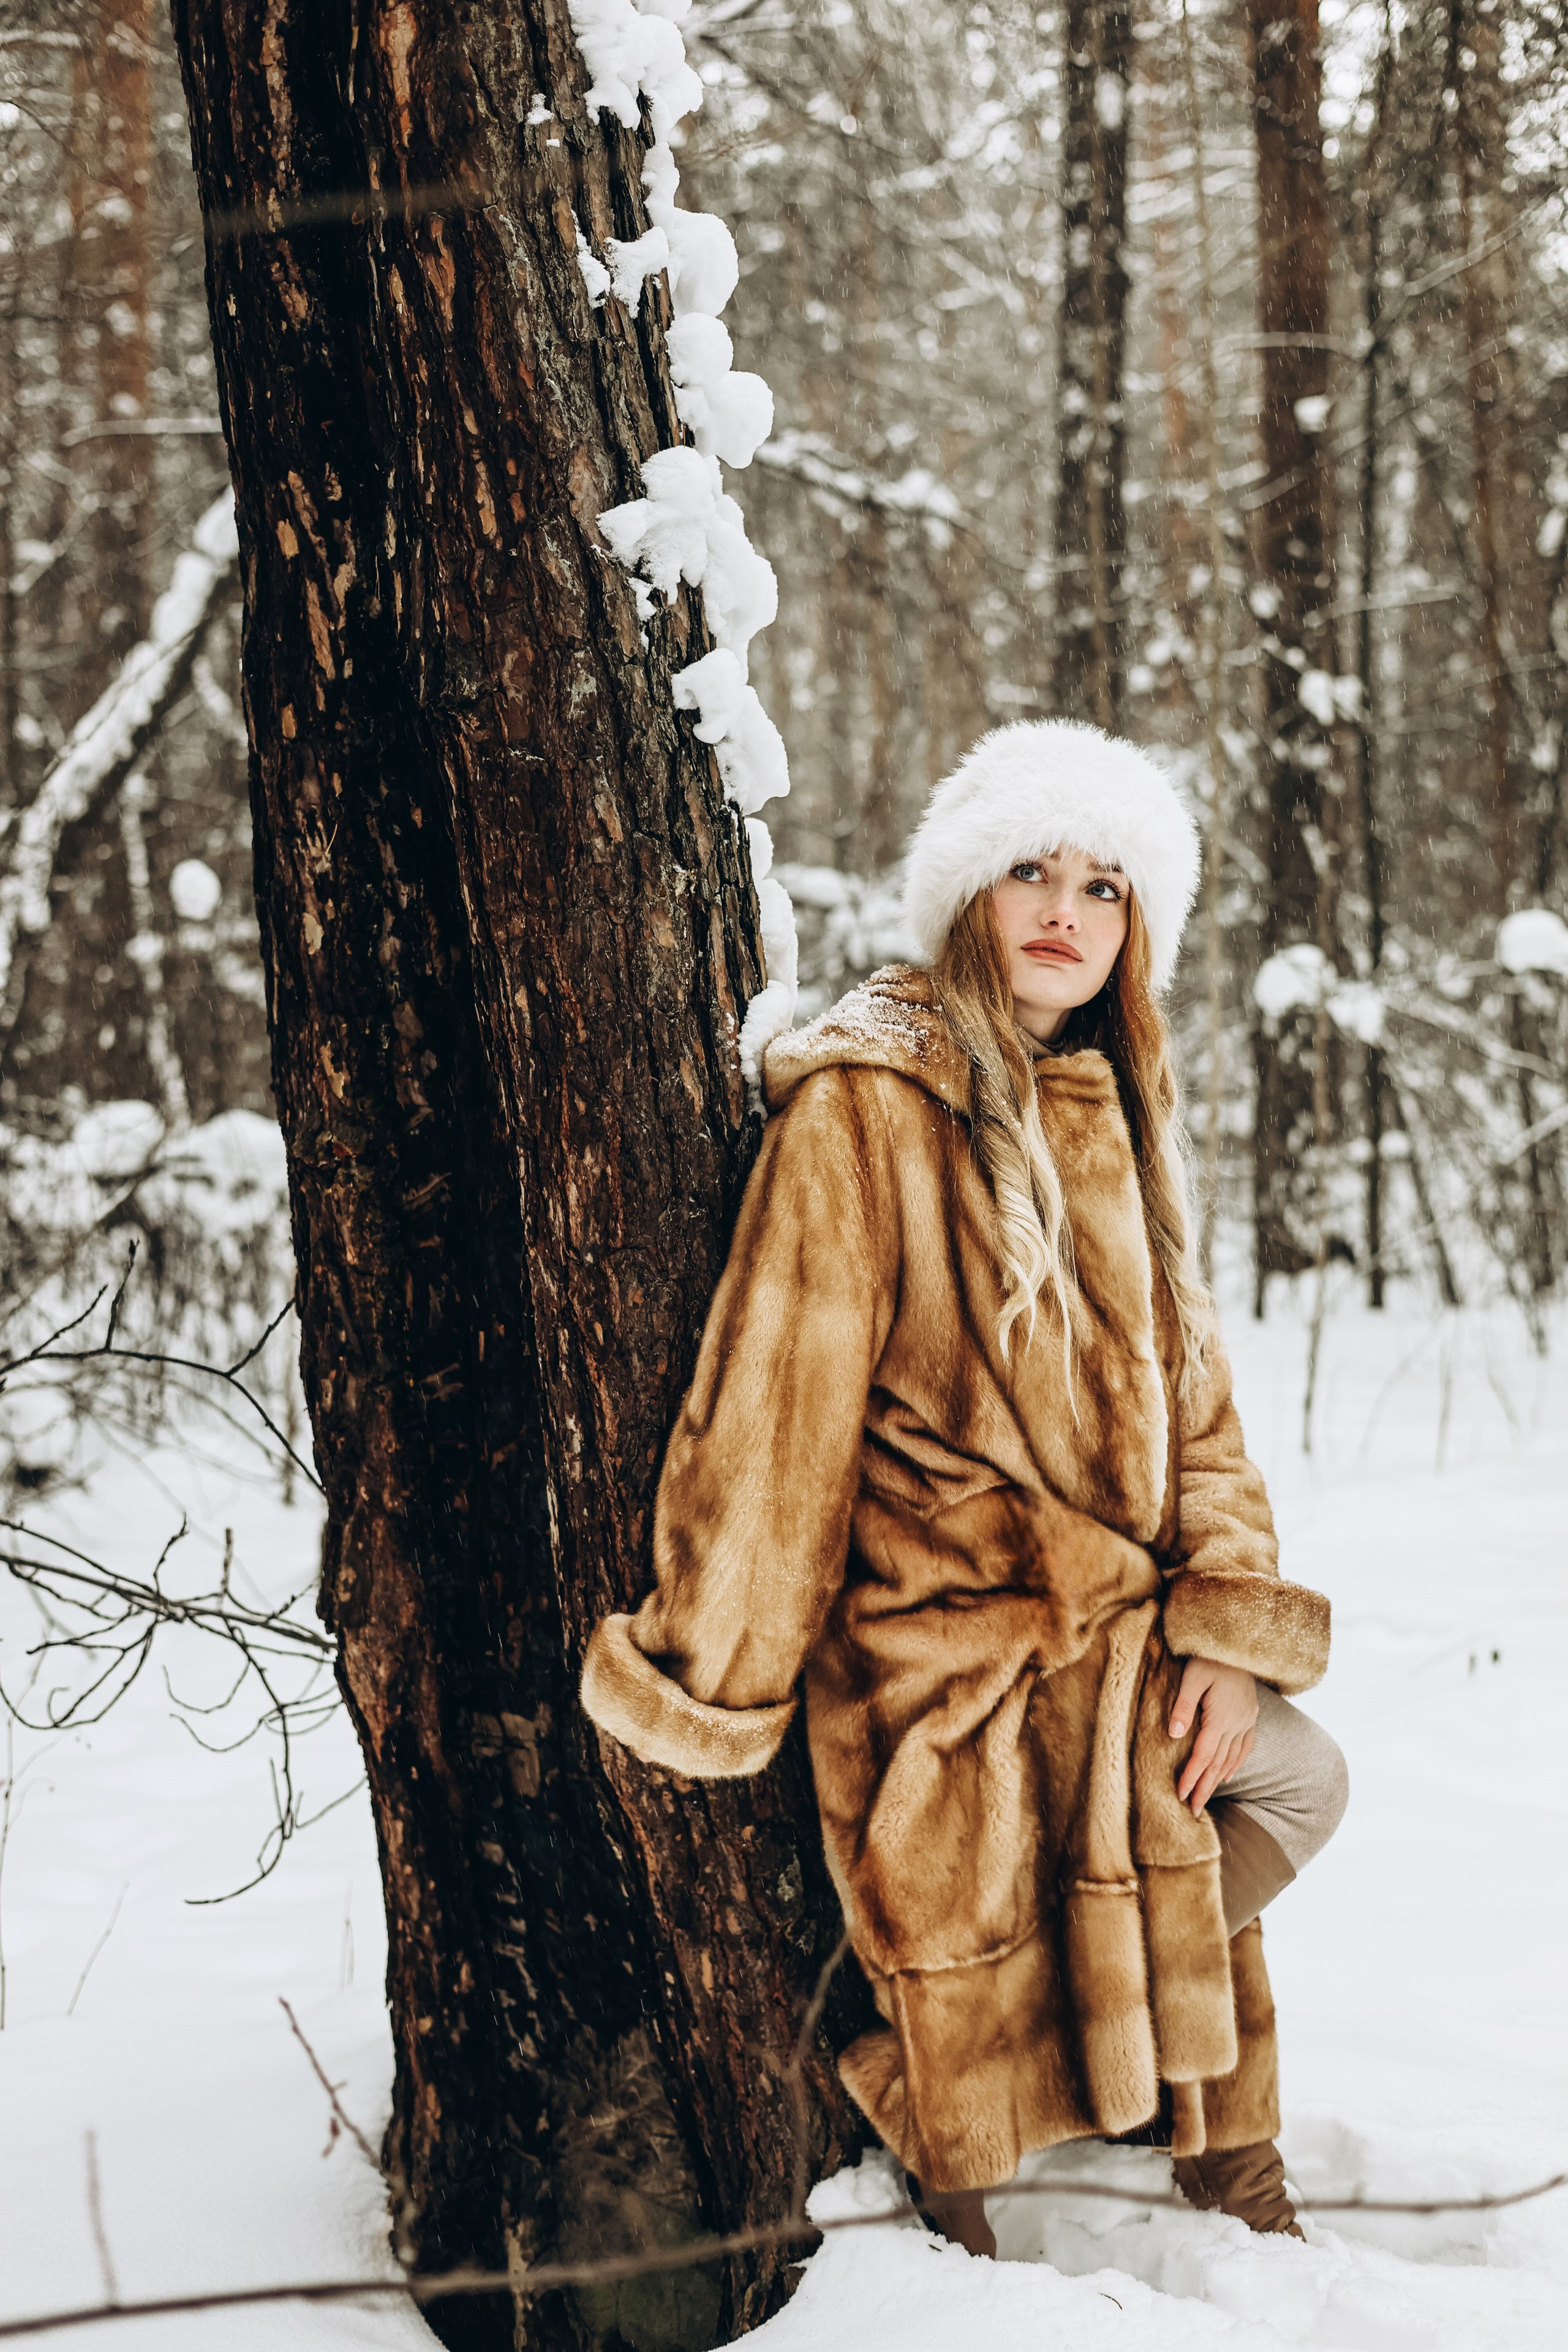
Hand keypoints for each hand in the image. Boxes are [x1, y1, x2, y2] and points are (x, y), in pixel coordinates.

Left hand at [1169, 1657, 1257, 1814]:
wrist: (1239, 1642)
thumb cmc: (1209, 1657)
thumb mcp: (1192, 1676)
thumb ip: (1183, 1705)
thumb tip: (1174, 1734)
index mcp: (1220, 1717)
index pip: (1204, 1756)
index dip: (1191, 1777)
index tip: (1180, 1796)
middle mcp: (1236, 1723)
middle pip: (1218, 1764)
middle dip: (1204, 1788)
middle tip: (1193, 1811)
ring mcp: (1247, 1721)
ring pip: (1231, 1759)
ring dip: (1217, 1780)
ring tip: (1205, 1799)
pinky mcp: (1251, 1715)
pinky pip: (1245, 1747)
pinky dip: (1235, 1764)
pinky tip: (1227, 1776)